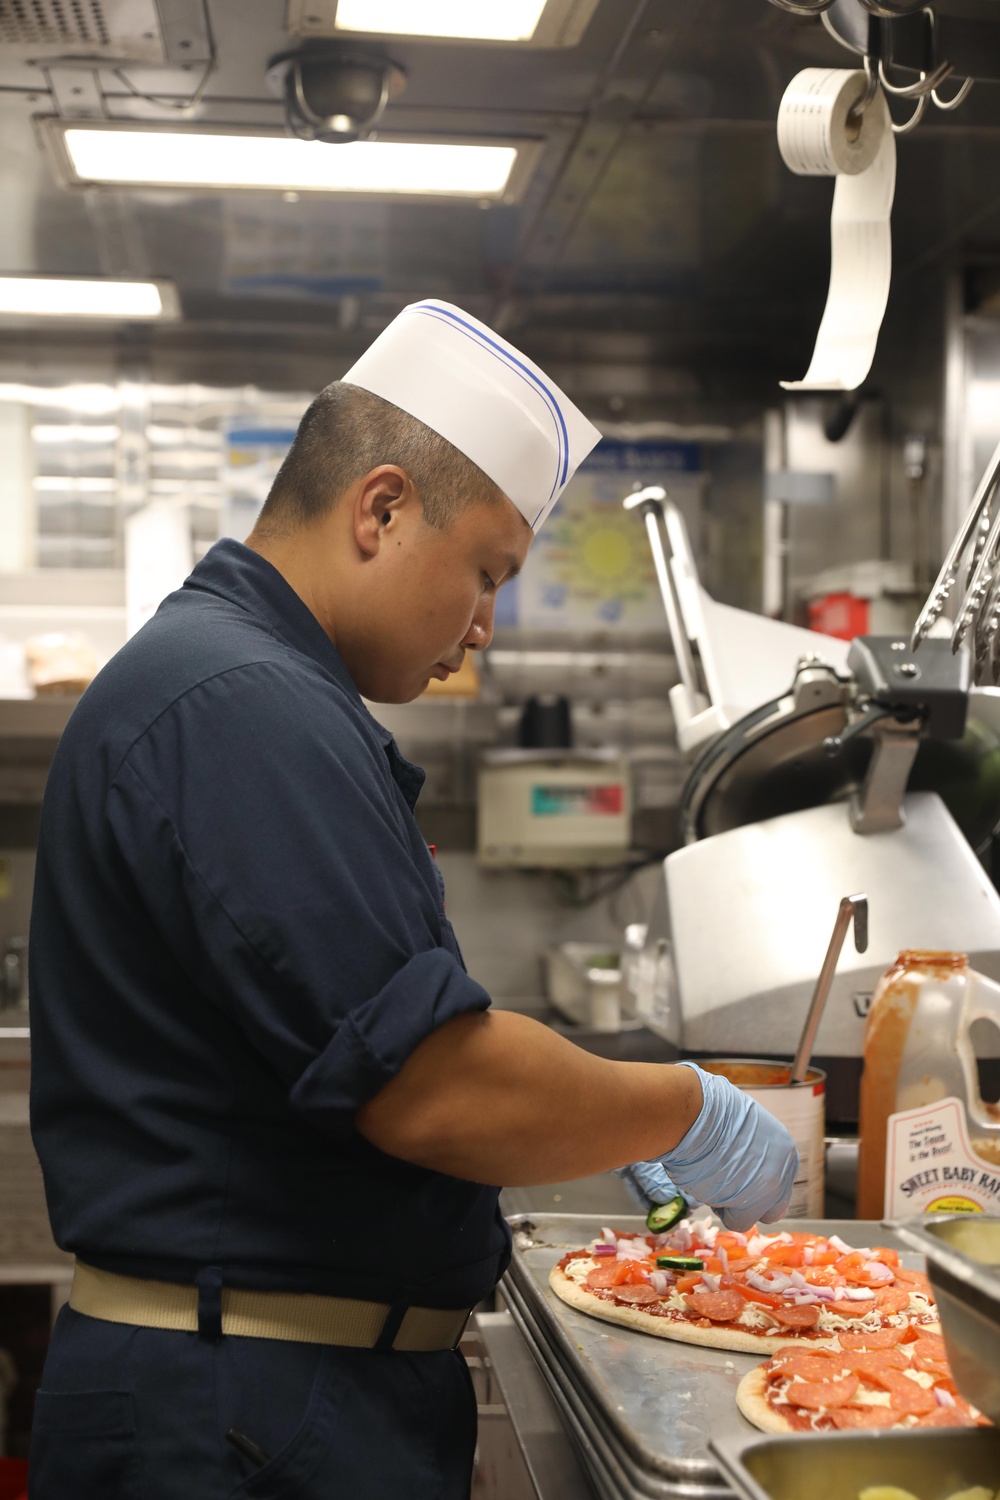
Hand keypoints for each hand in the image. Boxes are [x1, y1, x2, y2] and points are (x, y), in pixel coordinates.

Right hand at [618, 1062, 797, 1230]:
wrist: (694, 1116)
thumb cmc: (709, 1110)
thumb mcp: (743, 1124)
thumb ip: (752, 1147)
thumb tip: (743, 1157)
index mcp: (784, 1148)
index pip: (777, 1180)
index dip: (754, 1181)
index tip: (735, 1173)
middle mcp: (783, 1171)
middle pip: (774, 1206)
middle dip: (751, 1202)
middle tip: (727, 1186)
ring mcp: (770, 1190)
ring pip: (753, 1216)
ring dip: (733, 1204)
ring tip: (713, 1178)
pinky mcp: (752, 1206)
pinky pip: (737, 1221)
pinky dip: (722, 1210)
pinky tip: (710, 1186)